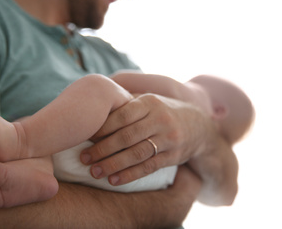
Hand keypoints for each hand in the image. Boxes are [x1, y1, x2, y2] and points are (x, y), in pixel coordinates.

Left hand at [80, 93, 210, 185]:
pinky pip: (148, 167)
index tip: (84, 136)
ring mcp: (169, 138)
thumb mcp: (149, 101)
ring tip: (95, 172)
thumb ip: (127, 102)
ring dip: (113, 164)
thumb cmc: (162, 112)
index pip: (122, 115)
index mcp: (150, 102)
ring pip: (137, 153)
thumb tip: (93, 104)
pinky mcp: (173, 156)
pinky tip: (114, 180)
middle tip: (84, 158)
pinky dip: (130, 175)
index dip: (101, 127)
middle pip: (127, 136)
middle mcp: (160, 119)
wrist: (198, 126)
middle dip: (102, 148)